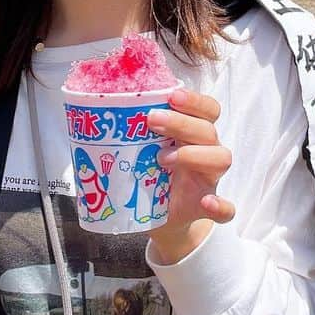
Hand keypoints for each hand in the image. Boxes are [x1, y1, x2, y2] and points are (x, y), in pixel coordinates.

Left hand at [146, 89, 233, 264]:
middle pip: (207, 129)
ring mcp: (209, 178)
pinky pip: (226, 208)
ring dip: (194, 155)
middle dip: (181, 122)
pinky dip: (220, 205)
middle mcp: (206, 150)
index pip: (207, 109)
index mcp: (193, 133)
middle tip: (152, 120)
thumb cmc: (152, 174)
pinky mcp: (206, 206)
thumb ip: (133, 131)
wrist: (160, 219)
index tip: (172, 96)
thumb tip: (89, 112)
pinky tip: (207, 202)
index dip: (194, 100)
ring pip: (221, 158)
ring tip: (162, 159)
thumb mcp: (144, 149)